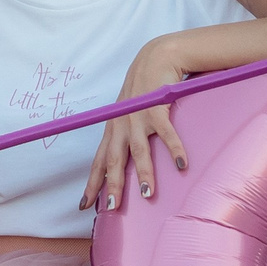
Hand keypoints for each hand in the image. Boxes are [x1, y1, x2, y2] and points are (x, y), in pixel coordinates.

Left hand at [83, 38, 190, 210]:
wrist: (156, 58)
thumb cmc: (143, 89)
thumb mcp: (128, 113)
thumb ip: (126, 135)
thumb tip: (128, 162)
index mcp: (113, 129)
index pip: (99, 161)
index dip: (92, 183)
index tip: (85, 206)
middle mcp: (121, 125)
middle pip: (114, 160)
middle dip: (112, 185)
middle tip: (113, 207)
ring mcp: (138, 117)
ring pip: (138, 150)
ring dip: (142, 173)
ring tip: (147, 193)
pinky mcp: (157, 108)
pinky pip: (166, 132)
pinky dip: (174, 149)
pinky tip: (181, 165)